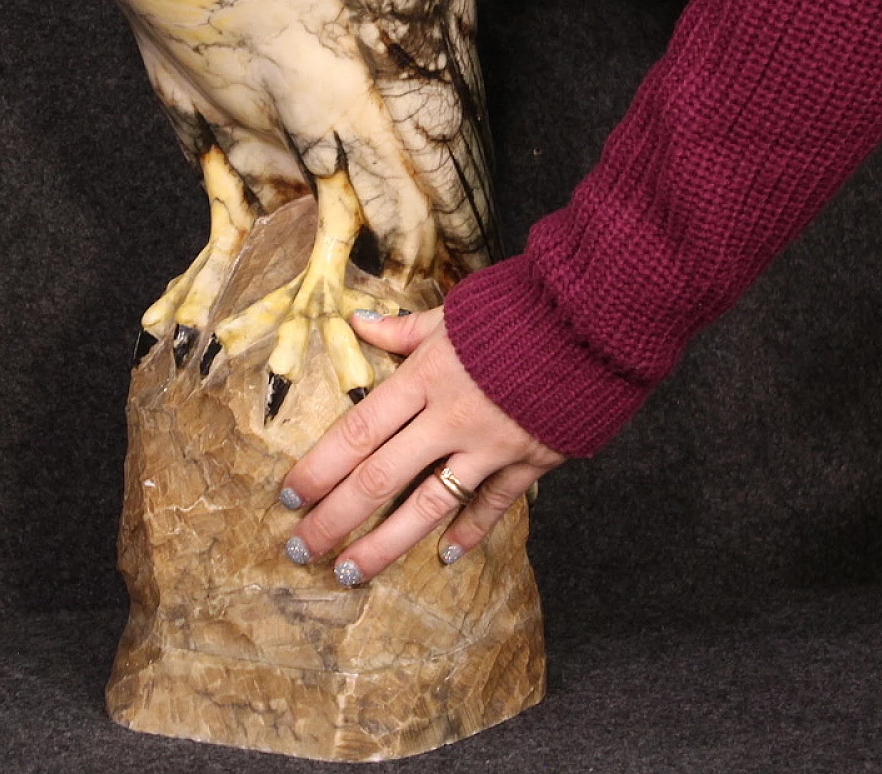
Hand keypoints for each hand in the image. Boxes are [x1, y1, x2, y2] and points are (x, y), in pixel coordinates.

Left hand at [279, 308, 564, 583]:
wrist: (592, 320)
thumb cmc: (516, 310)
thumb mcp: (452, 313)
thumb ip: (402, 329)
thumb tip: (357, 322)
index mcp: (424, 377)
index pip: (357, 432)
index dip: (319, 468)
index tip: (289, 497)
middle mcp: (449, 417)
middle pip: (380, 478)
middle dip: (334, 518)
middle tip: (300, 548)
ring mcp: (489, 445)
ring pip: (427, 506)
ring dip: (383, 544)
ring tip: (349, 572)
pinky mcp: (528, 461)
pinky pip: (492, 505)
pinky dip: (469, 532)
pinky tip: (445, 557)